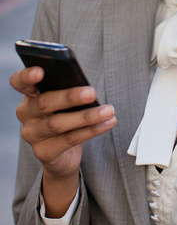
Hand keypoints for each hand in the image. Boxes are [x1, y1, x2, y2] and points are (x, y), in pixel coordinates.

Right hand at [10, 66, 116, 215]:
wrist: (63, 152)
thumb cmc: (66, 114)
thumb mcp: (65, 100)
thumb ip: (68, 89)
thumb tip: (86, 86)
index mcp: (30, 94)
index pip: (19, 81)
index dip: (27, 76)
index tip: (40, 71)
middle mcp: (26, 113)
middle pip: (44, 102)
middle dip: (70, 97)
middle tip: (92, 92)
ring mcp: (32, 134)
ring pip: (58, 123)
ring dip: (87, 116)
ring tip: (108, 110)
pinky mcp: (44, 152)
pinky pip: (70, 139)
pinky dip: (92, 130)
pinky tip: (107, 123)